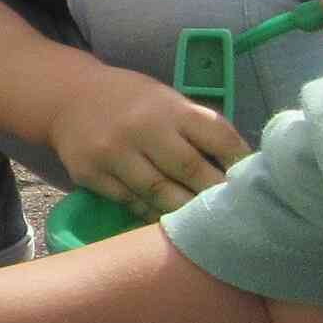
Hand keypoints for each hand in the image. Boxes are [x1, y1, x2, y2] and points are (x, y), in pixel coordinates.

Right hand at [46, 64, 246, 216]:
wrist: (67, 97)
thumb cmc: (131, 103)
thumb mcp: (166, 101)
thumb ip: (196, 128)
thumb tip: (237, 167)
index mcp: (169, 107)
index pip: (217, 136)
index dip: (240, 163)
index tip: (255, 184)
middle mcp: (142, 127)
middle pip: (190, 169)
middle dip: (215, 194)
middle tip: (234, 215)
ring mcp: (113, 152)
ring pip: (158, 192)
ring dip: (184, 211)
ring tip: (203, 225)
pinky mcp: (90, 173)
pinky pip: (129, 201)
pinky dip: (150, 212)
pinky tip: (165, 220)